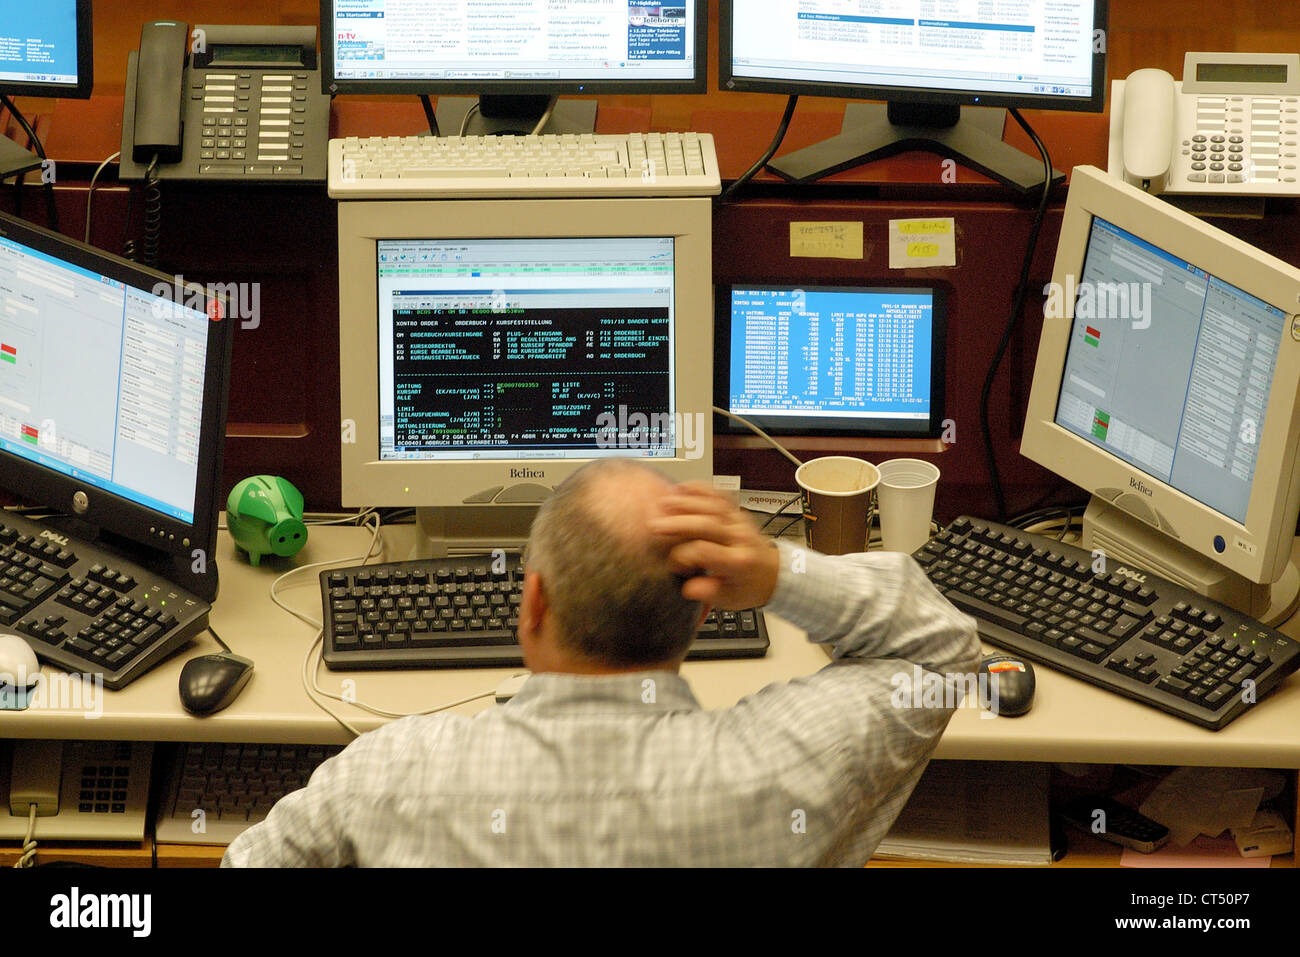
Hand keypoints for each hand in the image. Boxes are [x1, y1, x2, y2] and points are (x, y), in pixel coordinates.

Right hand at [647, 482, 779, 609]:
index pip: (705, 552)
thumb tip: (690, 588)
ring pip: (713, 506)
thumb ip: (709, 592)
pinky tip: (683, 487)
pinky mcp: (737, 511)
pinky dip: (701, 488)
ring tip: (664, 503)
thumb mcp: (729, 599)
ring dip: (687, 502)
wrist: (771, 574)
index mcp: (738, 562)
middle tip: (656, 526)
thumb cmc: (748, 587)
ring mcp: (739, 521)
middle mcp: (740, 538)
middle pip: (708, 524)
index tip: (672, 565)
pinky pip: (720, 495)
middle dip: (679, 523)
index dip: (682, 556)